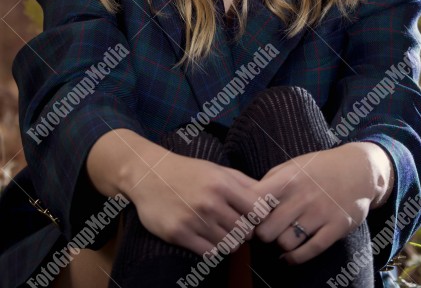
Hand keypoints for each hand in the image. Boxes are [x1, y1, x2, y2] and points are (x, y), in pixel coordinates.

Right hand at [126, 147, 263, 256]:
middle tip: (234, 225)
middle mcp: (210, 202)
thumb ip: (244, 183)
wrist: (149, 175)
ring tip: (220, 230)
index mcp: (222, 184)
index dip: (258, 217)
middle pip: (244, 231)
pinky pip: (209, 253)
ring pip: (228, 245)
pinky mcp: (179, 234)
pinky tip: (206, 236)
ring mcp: (194, 220)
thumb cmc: (188, 171)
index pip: (258, 212)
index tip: (250, 216)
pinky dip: (212, 248)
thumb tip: (268, 199)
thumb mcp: (217, 169)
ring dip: (228, 241)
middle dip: (243, 231)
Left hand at [250, 142, 390, 264]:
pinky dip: (295, 258)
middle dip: (262, 234)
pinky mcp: (335, 228)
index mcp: (288, 178)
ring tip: (282, 236)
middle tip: (266, 230)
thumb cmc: (319, 168)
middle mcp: (302, 196)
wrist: (358, 170)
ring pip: (285, 243)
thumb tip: (247, 200)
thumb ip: (270, 181)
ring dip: (280, 244)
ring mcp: (320, 213)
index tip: (249, 217)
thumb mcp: (292, 165)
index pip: (255, 202)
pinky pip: (309, 251)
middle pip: (266, 230)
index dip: (247, 213)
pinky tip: (289, 256)